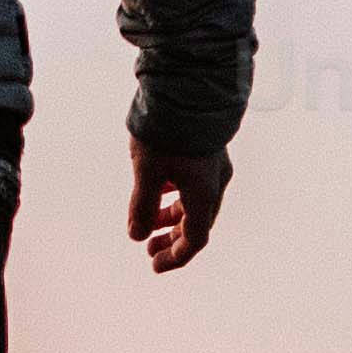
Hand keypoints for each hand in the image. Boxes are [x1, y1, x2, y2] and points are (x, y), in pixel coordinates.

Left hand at [128, 139, 230, 273]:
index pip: (195, 239)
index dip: (175, 257)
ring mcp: (213, 166)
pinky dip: (176, 196)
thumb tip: (136, 235)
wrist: (189, 87)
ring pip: (195, 203)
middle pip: (197, 223)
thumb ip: (142, 205)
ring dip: (173, 218)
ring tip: (149, 224)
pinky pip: (195, 185)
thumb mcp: (147, 170)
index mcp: (204, 193)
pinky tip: (158, 191)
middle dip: (173, 240)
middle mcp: (215, 183)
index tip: (154, 265)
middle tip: (148, 250)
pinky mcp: (207, 150)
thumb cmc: (167, 131)